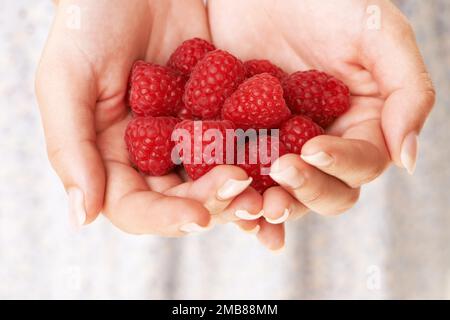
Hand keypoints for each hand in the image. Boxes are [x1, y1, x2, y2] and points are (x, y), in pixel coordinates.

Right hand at [36, 0, 260, 234]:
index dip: (165, 218)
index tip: (198, 217)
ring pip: (215, 176)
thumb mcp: (67, 80)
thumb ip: (70, 149)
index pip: (135, 207)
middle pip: (182, 198)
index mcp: (111, 158)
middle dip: (213, 201)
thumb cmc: (91, 21)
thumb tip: (80, 218)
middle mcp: (151, 156)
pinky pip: (240, 140)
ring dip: (242, 189)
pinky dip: (259, 154)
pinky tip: (282, 162)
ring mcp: (187, 136)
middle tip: (244, 193)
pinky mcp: (219, 114)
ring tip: (267, 190)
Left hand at [209, 0, 434, 246]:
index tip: (311, 148)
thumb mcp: (377, 33)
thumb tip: (408, 159)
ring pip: (283, 192)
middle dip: (305, 190)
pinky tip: (222, 198)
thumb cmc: (324, 1)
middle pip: (325, 189)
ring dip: (269, 205)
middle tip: (280, 173)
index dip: (339, 164)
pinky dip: (236, 194)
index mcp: (361, 124)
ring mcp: (282, 146)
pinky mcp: (245, 141)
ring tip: (250, 205)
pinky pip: (243, 175)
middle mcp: (325, 143)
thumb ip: (408, 92)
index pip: (361, 162)